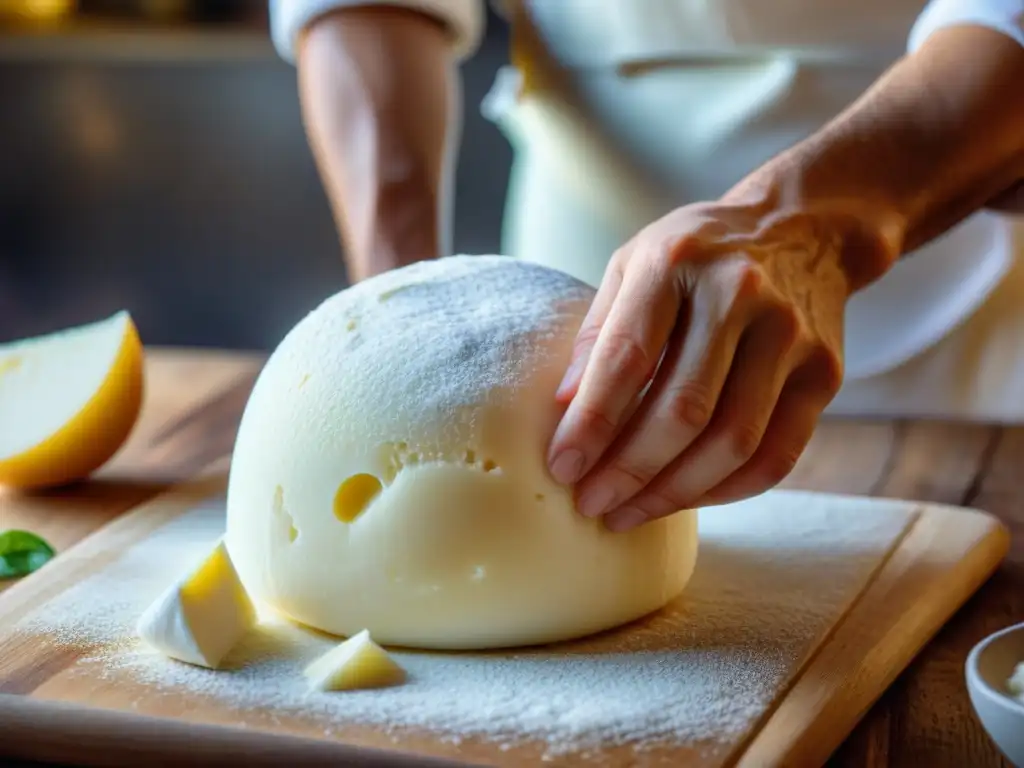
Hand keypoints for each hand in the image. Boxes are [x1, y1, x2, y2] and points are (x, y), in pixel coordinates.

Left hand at [546, 201, 857, 531]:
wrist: (801, 229)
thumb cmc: (696, 256)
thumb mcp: (632, 265)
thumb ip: (599, 333)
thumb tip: (565, 412)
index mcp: (676, 261)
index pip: (628, 358)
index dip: (591, 423)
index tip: (562, 468)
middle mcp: (740, 294)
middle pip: (683, 410)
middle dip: (630, 471)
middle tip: (592, 504)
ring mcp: (791, 335)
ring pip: (733, 442)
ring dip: (675, 492)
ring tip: (630, 513)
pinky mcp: (824, 372)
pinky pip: (777, 455)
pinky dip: (727, 490)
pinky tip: (687, 498)